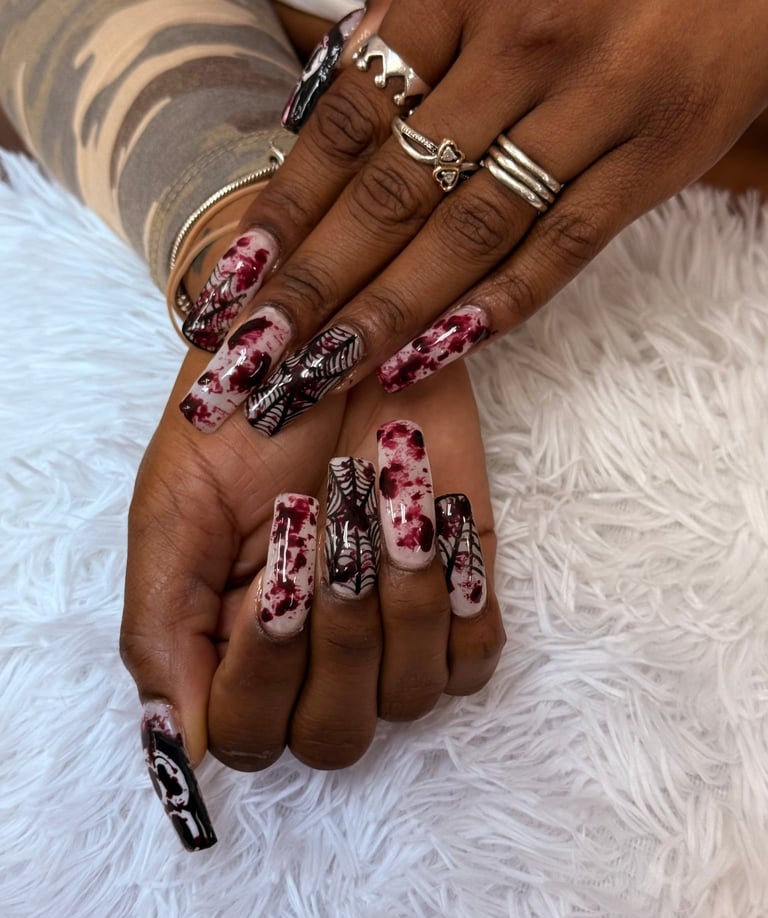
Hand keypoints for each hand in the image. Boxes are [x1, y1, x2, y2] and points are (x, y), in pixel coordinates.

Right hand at [122, 349, 503, 850]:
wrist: (332, 339)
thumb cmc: (242, 420)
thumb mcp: (174, 513)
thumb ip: (161, 632)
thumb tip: (174, 753)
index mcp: (230, 650)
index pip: (246, 736)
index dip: (261, 676)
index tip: (271, 581)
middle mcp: (313, 663)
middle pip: (333, 736)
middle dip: (335, 637)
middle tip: (324, 524)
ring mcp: (392, 639)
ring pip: (408, 696)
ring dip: (398, 597)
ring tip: (381, 493)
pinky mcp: (461, 602)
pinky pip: (476, 659)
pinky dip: (460, 597)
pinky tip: (435, 521)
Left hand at [181, 0, 767, 433]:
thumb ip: (409, 35)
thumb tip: (313, 115)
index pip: (349, 121)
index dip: (286, 207)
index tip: (236, 279)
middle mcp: (522, 47)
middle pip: (394, 192)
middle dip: (315, 282)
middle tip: (256, 353)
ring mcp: (595, 107)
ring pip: (470, 233)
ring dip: (388, 312)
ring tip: (323, 370)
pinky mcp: (656, 161)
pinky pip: (563, 250)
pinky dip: (498, 308)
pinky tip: (432, 354)